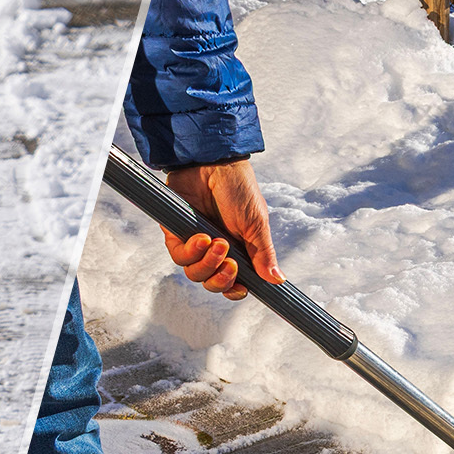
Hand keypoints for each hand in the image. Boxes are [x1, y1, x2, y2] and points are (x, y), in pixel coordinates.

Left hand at [162, 158, 282, 300]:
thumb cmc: (239, 189)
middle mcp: (215, 250)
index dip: (235, 290)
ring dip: (208, 263)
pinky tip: (202, 237)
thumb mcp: (257, 224)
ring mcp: (194, 242)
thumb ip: (263, 254)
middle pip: (212, 283)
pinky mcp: (176, 232)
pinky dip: (191, 251)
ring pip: (194, 274)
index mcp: (237, 250)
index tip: (242, 288)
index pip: (233, 282)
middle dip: (221, 279)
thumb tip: (278, 280)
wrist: (215, 163)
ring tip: (217, 242)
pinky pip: (179, 256)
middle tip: (231, 263)